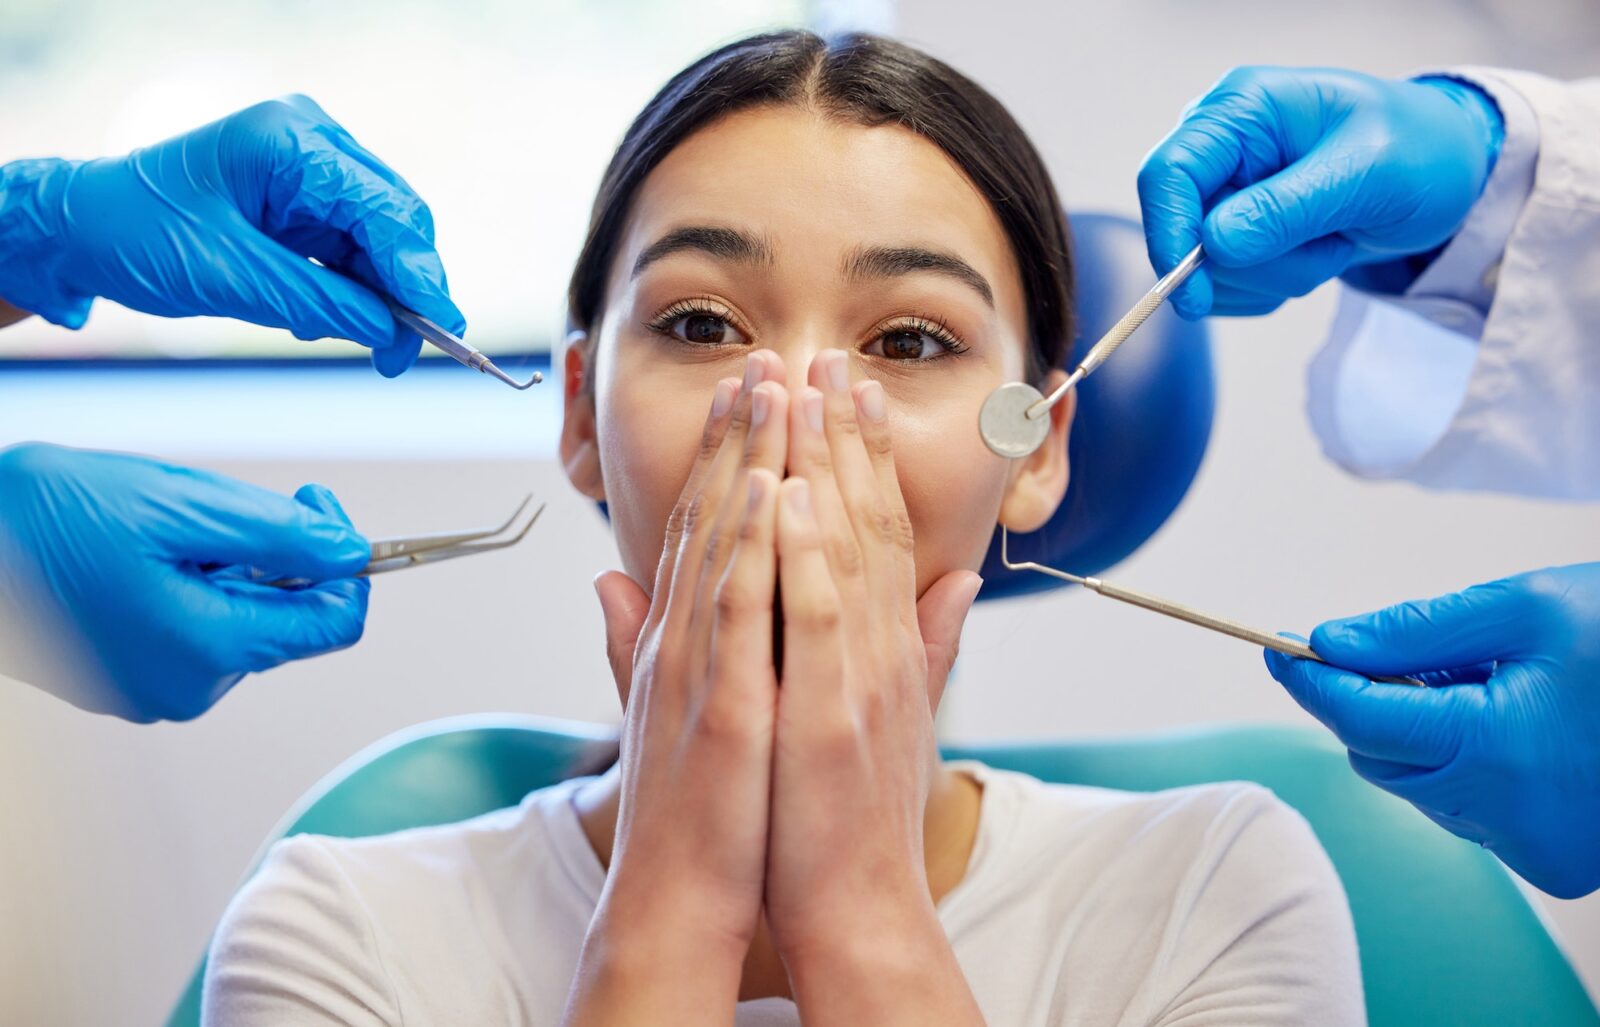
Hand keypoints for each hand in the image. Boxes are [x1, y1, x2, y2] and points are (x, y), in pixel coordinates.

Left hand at [0, 94, 461, 375]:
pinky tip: (339, 321)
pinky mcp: (305, 203)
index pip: (383, 209)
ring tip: (376, 350)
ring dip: (383, 297)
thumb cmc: (134, 234)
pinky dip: (355, 291)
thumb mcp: (231, 278)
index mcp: (290, 142)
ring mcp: (310, 173)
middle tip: (406, 354)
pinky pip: (353, 251)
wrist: (82, 231)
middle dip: (407, 290)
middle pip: (395, 221)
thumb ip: (320, 302)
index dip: (418, 271)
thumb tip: (391, 331)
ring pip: (382, 241)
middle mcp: (311, 146)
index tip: (444, 326)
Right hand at [0, 443, 369, 721]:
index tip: (317, 510)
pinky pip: (193, 631)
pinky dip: (189, 587)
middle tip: (219, 505)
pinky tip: (138, 557)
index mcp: (210, 649)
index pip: (335, 624)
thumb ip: (279, 533)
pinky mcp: (125, 680)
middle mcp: (188, 688)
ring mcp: (152, 690)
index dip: (345, 562)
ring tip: (159, 533)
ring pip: (239, 620)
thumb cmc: (42, 518)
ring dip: (227, 568)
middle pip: (286, 619)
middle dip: (273, 556)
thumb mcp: (180, 505)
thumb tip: (352, 552)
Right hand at [568, 353, 789, 1024]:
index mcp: (681, 639)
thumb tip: (609, 584)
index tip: (753, 392)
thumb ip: (639, 642)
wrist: (674, 899)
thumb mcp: (665, 710)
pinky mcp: (722, 705)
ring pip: (722, 542)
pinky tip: (774, 490)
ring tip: (772, 389)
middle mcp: (681, 638)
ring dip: (747, 461)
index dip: (725, 455)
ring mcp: (698, 666)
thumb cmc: (691, 809)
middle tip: (766, 358)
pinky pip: (738, 612)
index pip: (702, 528)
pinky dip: (753, 547)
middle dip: (739, 433)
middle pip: (709, 517)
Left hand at [765, 350, 984, 1024]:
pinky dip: (806, 551)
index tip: (851, 391)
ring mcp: (862, 676)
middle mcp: (885, 647)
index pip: (884, 530)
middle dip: (849, 435)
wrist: (858, 907)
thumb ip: (924, 644)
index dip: (868, 457)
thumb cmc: (855, 814)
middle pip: (870, 521)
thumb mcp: (897, 715)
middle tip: (832, 357)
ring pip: (846, 549)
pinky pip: (819, 616)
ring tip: (810, 390)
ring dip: (827, 465)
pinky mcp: (831, 712)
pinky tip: (788, 492)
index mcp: (890, 646)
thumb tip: (955, 583)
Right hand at [1138, 66, 1503, 317]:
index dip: (1170, 234)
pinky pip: (1227, 286)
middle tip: (1326, 249)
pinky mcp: (1237, 232)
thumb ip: (1288, 208)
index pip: (1168, 174)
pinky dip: (1272, 288)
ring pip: (1208, 269)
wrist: (1450, 172)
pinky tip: (1317, 253)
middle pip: (1187, 232)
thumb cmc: (1420, 150)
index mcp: (1243, 109)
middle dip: (1252, 262)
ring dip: (1273, 276)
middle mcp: (1223, 148)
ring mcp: (1228, 192)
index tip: (1192, 292)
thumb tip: (1214, 245)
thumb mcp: (1367, 174)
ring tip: (1333, 241)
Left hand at [1265, 563, 1599, 897]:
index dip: (1311, 681)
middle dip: (1371, 702)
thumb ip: (1412, 632)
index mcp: (1495, 750)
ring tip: (1479, 680)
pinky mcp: (1553, 862)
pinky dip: (1462, 765)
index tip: (1277, 649)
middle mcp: (1507, 817)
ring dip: (1420, 732)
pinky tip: (1506, 720)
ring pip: (1419, 786)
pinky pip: (1467, 810)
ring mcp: (1532, 849)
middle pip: (1381, 758)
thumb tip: (1326, 644)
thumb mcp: (1520, 609)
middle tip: (1389, 650)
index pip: (1359, 718)